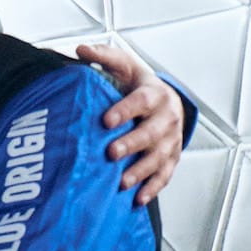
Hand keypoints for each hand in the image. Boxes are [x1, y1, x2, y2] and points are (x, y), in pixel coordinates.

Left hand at [76, 42, 183, 204]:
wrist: (161, 100)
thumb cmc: (134, 84)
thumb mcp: (122, 66)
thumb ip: (103, 57)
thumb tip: (80, 50)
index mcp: (154, 94)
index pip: (142, 101)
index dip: (126, 110)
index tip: (105, 120)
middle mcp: (167, 118)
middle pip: (152, 132)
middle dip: (133, 143)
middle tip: (111, 153)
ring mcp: (170, 140)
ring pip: (159, 157)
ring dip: (142, 170)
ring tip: (122, 182)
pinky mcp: (170, 158)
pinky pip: (164, 175)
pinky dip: (152, 188)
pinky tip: (137, 200)